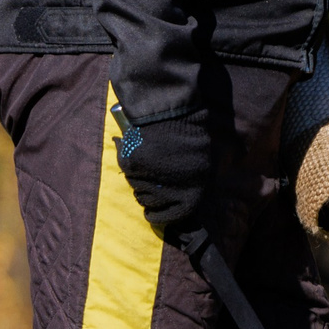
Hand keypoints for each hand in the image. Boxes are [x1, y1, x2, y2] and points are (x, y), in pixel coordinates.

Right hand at [115, 110, 215, 239]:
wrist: (172, 110)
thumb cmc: (189, 134)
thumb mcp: (199, 162)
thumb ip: (190, 182)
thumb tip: (179, 201)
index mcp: (193, 189)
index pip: (176, 215)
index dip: (164, 217)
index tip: (155, 215)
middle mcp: (172, 188)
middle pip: (153, 203)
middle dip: (148, 198)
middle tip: (148, 185)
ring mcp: (151, 177)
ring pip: (138, 189)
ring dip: (139, 181)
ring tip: (146, 165)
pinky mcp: (133, 166)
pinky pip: (128, 173)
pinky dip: (131, 166)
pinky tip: (138, 155)